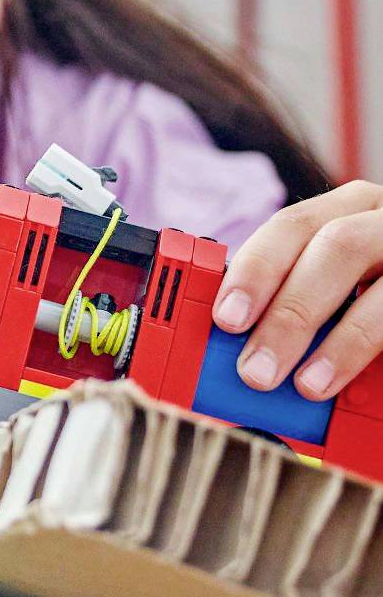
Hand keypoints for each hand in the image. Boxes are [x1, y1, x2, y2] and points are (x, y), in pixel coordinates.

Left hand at [214, 181, 382, 399]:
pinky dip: (377, 350)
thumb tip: (241, 353)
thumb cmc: (368, 297)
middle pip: (336, 248)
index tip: (227, 319)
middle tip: (257, 371)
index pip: (292, 226)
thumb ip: (289, 304)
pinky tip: (366, 381)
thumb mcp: (328, 286)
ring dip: (343, 341)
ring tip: (309, 386)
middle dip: (291, 312)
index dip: (255, 271)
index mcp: (348, 210)